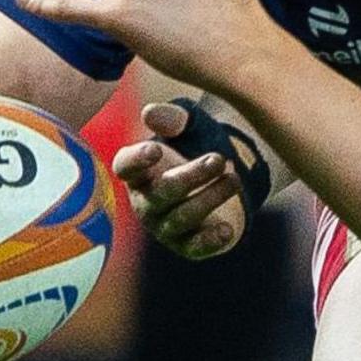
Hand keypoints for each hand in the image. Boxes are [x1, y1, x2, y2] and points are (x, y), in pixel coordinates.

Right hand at [114, 97, 251, 258]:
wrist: (224, 178)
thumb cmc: (196, 147)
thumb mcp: (190, 126)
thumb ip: (173, 117)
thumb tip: (150, 113)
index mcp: (140, 171)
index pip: (125, 167)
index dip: (136, 160)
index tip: (156, 149)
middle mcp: (146, 201)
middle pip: (163, 192)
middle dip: (192, 175)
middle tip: (219, 158)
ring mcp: (165, 226)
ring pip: (183, 216)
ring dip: (211, 198)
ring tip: (235, 178)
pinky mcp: (188, 245)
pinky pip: (195, 247)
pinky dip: (210, 240)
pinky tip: (227, 231)